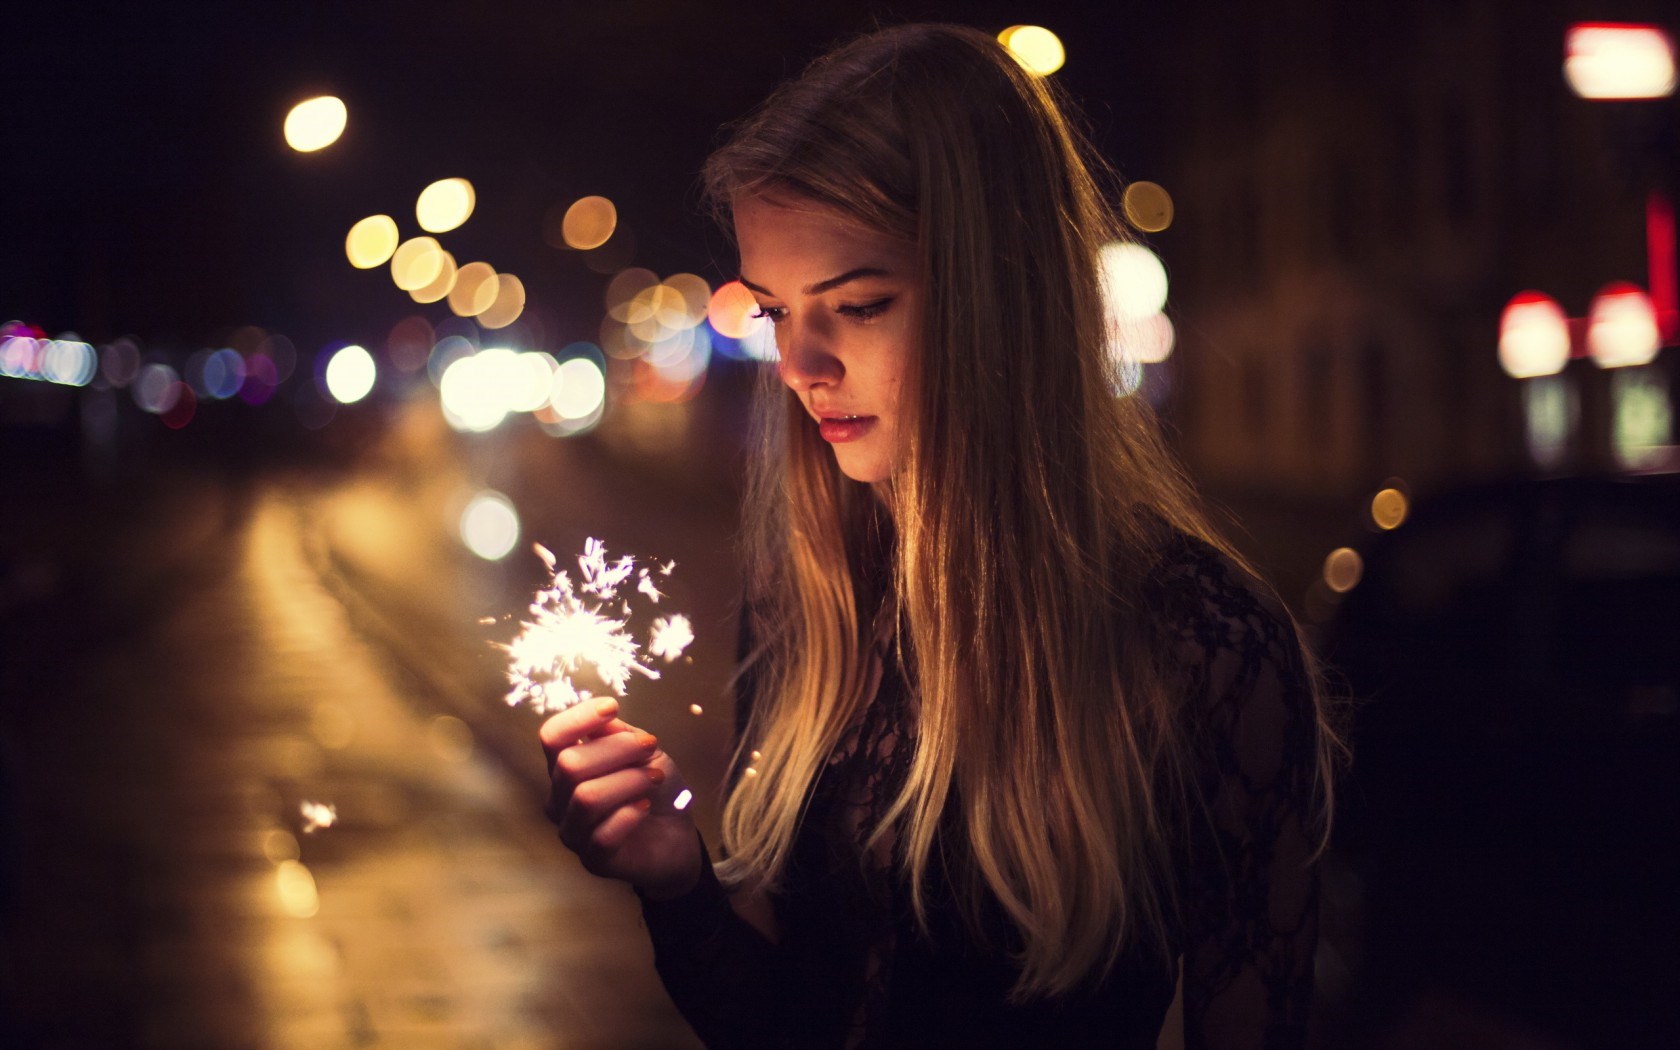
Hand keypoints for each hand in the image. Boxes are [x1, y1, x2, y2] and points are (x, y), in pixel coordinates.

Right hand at [540, 697, 701, 899]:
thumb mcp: (643, 752)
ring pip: (585, 798)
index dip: (577, 718)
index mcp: (566, 766)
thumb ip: (620, 735)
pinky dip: (628, 815)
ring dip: (628, 781)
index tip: (612, 707)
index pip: (551, 737)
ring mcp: (573, 832)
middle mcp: (560, 799)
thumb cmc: (653, 788)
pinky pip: (601, 835)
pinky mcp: (593, 860)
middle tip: (651, 746)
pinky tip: (645, 807)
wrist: (677, 835)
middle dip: (617, 749)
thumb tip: (604, 720)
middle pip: (569, 765)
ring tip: (655, 778)